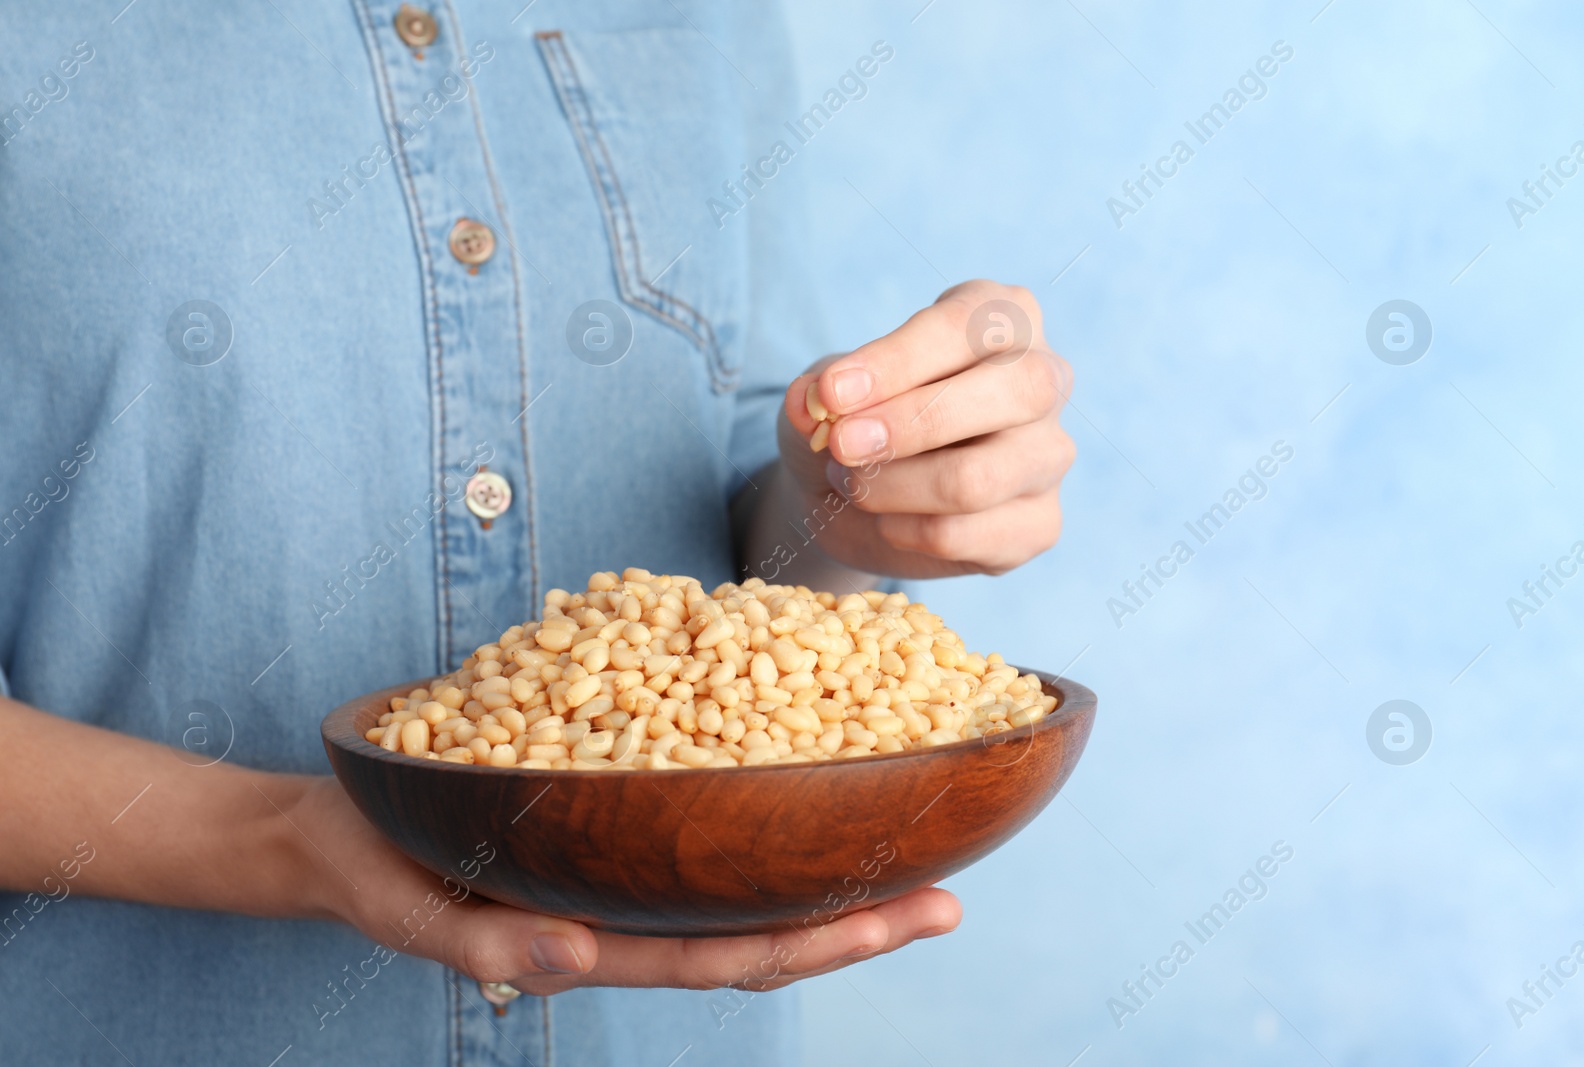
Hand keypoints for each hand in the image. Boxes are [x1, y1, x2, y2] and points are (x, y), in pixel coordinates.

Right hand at [296, 778, 961, 992]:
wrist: (333, 826)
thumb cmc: (371, 870)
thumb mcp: (412, 912)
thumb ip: (487, 948)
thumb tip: (574, 965)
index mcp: (595, 940)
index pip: (724, 957)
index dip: (817, 945)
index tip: (903, 922)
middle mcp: (626, 909)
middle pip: (757, 925)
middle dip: (854, 920)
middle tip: (946, 900)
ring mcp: (621, 867)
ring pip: (736, 878)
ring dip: (821, 867)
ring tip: (905, 839)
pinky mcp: (607, 814)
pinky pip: (692, 815)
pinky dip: (757, 806)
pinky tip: (803, 773)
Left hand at [780, 280, 1074, 578]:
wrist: (854, 493)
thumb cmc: (858, 416)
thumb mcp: (827, 390)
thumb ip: (819, 391)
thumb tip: (813, 401)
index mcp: (1004, 316)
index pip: (965, 328)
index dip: (895, 362)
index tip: (832, 392)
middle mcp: (1044, 378)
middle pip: (1012, 393)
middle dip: (910, 424)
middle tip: (841, 445)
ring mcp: (1050, 455)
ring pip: (978, 479)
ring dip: (892, 488)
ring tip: (851, 483)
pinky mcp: (1039, 523)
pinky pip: (967, 535)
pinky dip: (905, 532)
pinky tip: (884, 520)